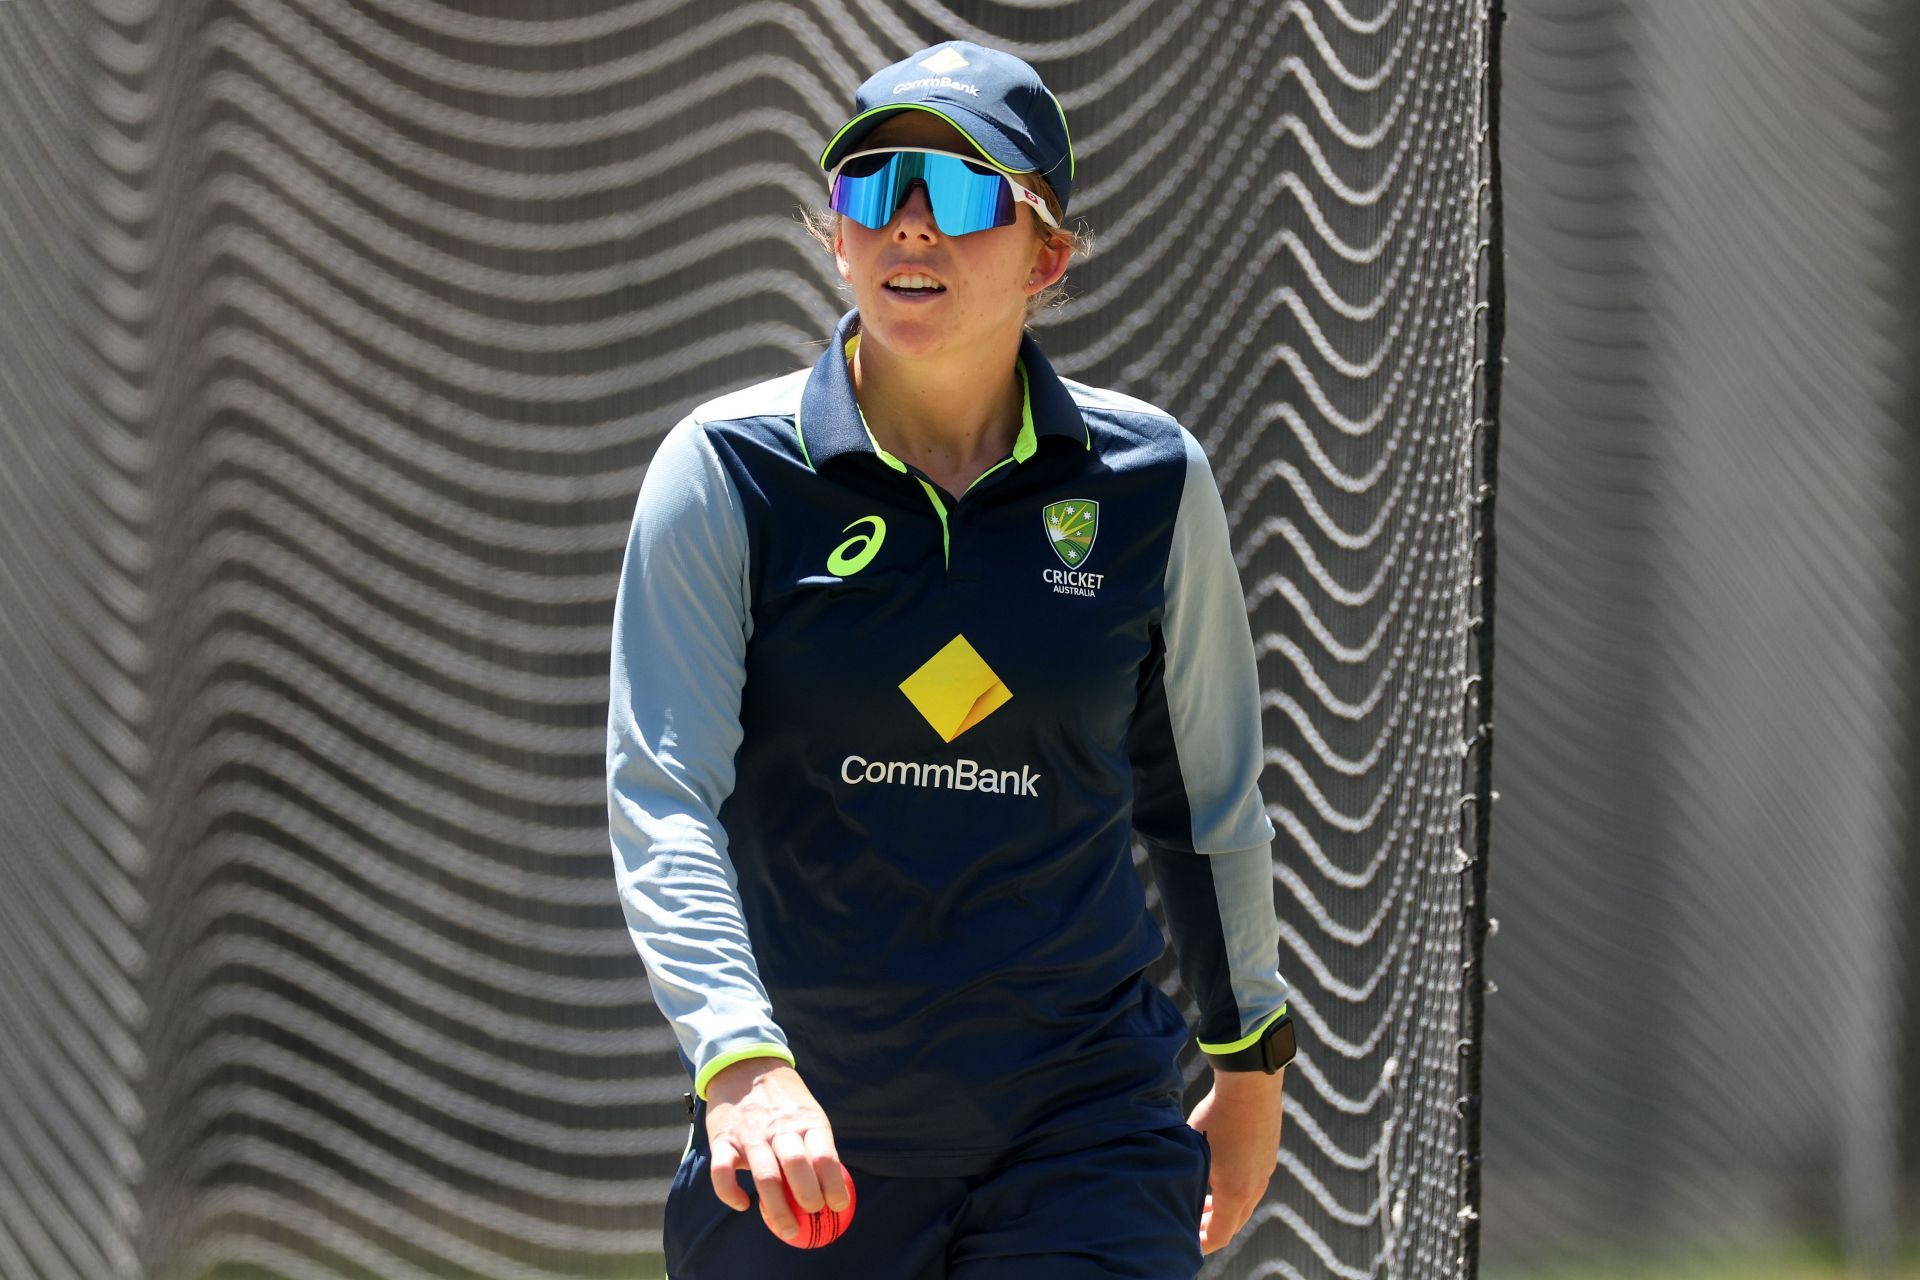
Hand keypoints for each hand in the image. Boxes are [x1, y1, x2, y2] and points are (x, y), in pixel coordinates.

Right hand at [703, 1058, 850, 1241]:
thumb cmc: (784, 1101)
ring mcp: (749, 1134)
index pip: (824, 1155)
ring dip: (778, 1208)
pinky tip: (743, 1205)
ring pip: (765, 1175)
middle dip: (808, 1197)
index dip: (833, 1185)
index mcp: (806, 1120)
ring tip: (788, 1229)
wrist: (744, 1065)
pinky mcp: (722, 1139)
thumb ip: (817, 1144)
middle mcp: (779, 1127)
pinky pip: (722, 1172)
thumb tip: (836, 1188)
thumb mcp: (808, 1112)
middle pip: (796, 1166)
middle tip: (813, 1216)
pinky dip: (730, 1194)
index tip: (838, 1206)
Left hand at [1186, 1067, 1284, 1254]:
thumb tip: (1179, 1193)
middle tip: (1192, 1224)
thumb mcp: (1194, 1152)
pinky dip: (1235, 1188)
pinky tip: (1219, 1173)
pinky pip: (1252, 1182)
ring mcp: (1266, 1170)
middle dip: (1212, 1226)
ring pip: (1245, 1201)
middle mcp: (1256, 1186)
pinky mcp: (1268, 1154)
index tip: (1187, 1243)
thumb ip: (1190, 1179)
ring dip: (1224, 1206)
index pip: (1220, 1234)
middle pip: (1235, 1221)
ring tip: (1203, 1200)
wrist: (1250, 1084)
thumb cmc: (1216, 1117)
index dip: (1202, 1243)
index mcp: (1236, 1193)